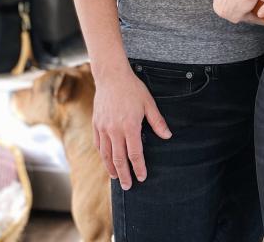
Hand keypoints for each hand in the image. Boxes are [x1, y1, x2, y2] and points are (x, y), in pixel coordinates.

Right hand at [92, 65, 170, 189]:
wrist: (111, 76)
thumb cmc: (132, 88)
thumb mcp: (149, 103)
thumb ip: (157, 122)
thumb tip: (167, 136)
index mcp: (130, 126)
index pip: (135, 153)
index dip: (139, 167)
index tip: (142, 177)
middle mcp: (114, 130)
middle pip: (119, 159)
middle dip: (124, 174)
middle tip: (128, 186)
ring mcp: (103, 128)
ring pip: (106, 154)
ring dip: (111, 168)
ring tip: (116, 177)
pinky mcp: (96, 124)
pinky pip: (98, 144)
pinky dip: (102, 155)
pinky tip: (106, 160)